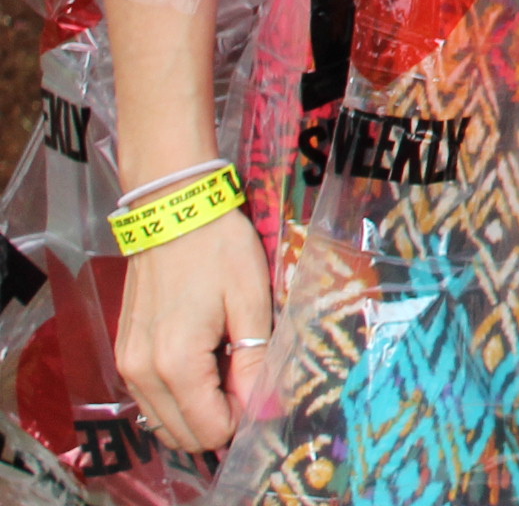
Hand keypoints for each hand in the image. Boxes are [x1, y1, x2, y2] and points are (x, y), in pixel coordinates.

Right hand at [116, 209, 270, 453]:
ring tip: (227, 366)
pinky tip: (203, 360)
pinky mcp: (124, 355)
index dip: (241, 418)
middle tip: (247, 378)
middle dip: (220, 419)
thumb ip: (254, 361)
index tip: (261, 386)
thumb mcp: (252, 302)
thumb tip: (264, 407)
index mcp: (175, 364)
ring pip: (164, 421)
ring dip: (198, 409)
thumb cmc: (219, 251)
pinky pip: (151, 399)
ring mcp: (127, 366)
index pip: (208, 430)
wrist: (172, 213)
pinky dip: (178, 396)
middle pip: (182, 434)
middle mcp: (142, 374)